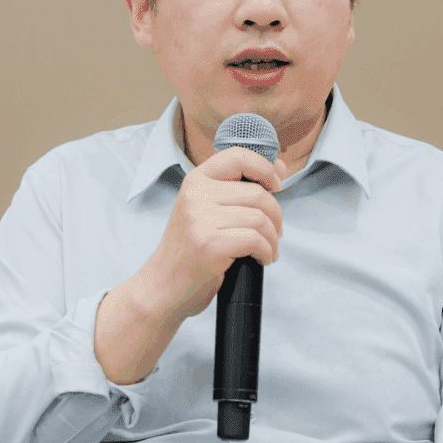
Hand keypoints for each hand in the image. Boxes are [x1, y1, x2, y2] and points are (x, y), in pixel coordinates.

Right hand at [134, 147, 287, 321]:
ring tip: (267, 250)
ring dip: (273, 238)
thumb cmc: (189, 250)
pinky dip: (266, 252)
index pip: (237, 156)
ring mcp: (201, 219)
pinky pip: (256, 240)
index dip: (264, 167)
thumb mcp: (206, 210)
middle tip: (274, 233)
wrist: (162, 286)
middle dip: (276, 216)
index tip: (276, 185)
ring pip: (260, 218)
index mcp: (195, 181)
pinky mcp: (210, 245)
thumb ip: (239, 188)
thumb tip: (280, 167)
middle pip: (257, 193)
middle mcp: (196, 194)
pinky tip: (261, 259)